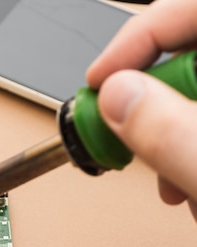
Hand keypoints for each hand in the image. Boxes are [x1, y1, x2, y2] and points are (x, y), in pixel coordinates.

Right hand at [87, 0, 196, 219]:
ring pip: (190, 96)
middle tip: (126, 136)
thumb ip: (169, 134)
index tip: (99, 80)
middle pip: (185, 55)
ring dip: (166, 141)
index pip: (187, 11)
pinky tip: (189, 188)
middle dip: (150, 106)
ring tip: (172, 183)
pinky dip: (186, 154)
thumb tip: (117, 98)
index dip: (135, 40)